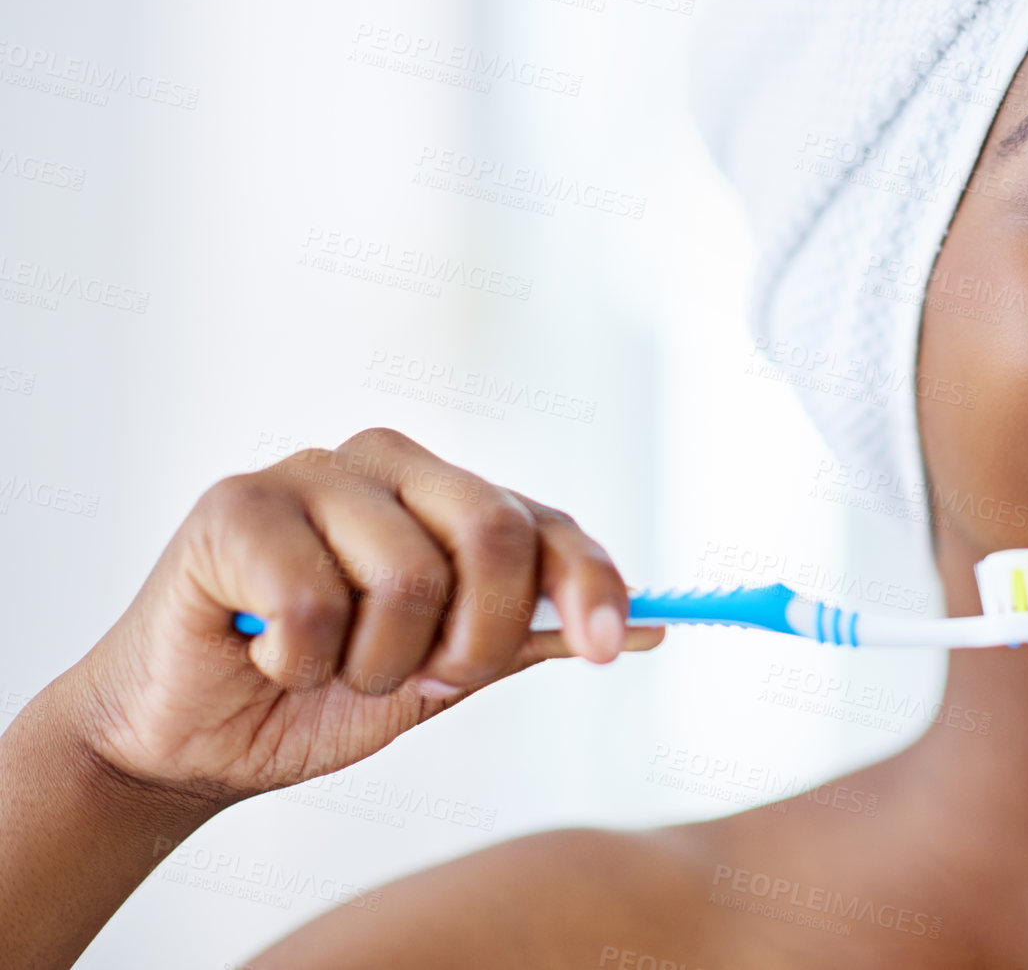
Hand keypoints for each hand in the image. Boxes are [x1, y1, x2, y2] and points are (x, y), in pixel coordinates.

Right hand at [63, 427, 662, 799]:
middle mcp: (390, 464)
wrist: (195, 741)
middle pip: (493, 532)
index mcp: (448, 496)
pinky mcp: (237, 505)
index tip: (615, 647)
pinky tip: (268, 653)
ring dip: (374, 665)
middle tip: (427, 680)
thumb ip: (531, 636)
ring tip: (328, 666)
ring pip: (408, 578)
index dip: (591, 582)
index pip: (547, 524)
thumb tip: (654, 623)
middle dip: (473, 640)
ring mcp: (312, 473)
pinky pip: (317, 603)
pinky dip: (301, 662)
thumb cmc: (321, 695)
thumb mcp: (445, 673)